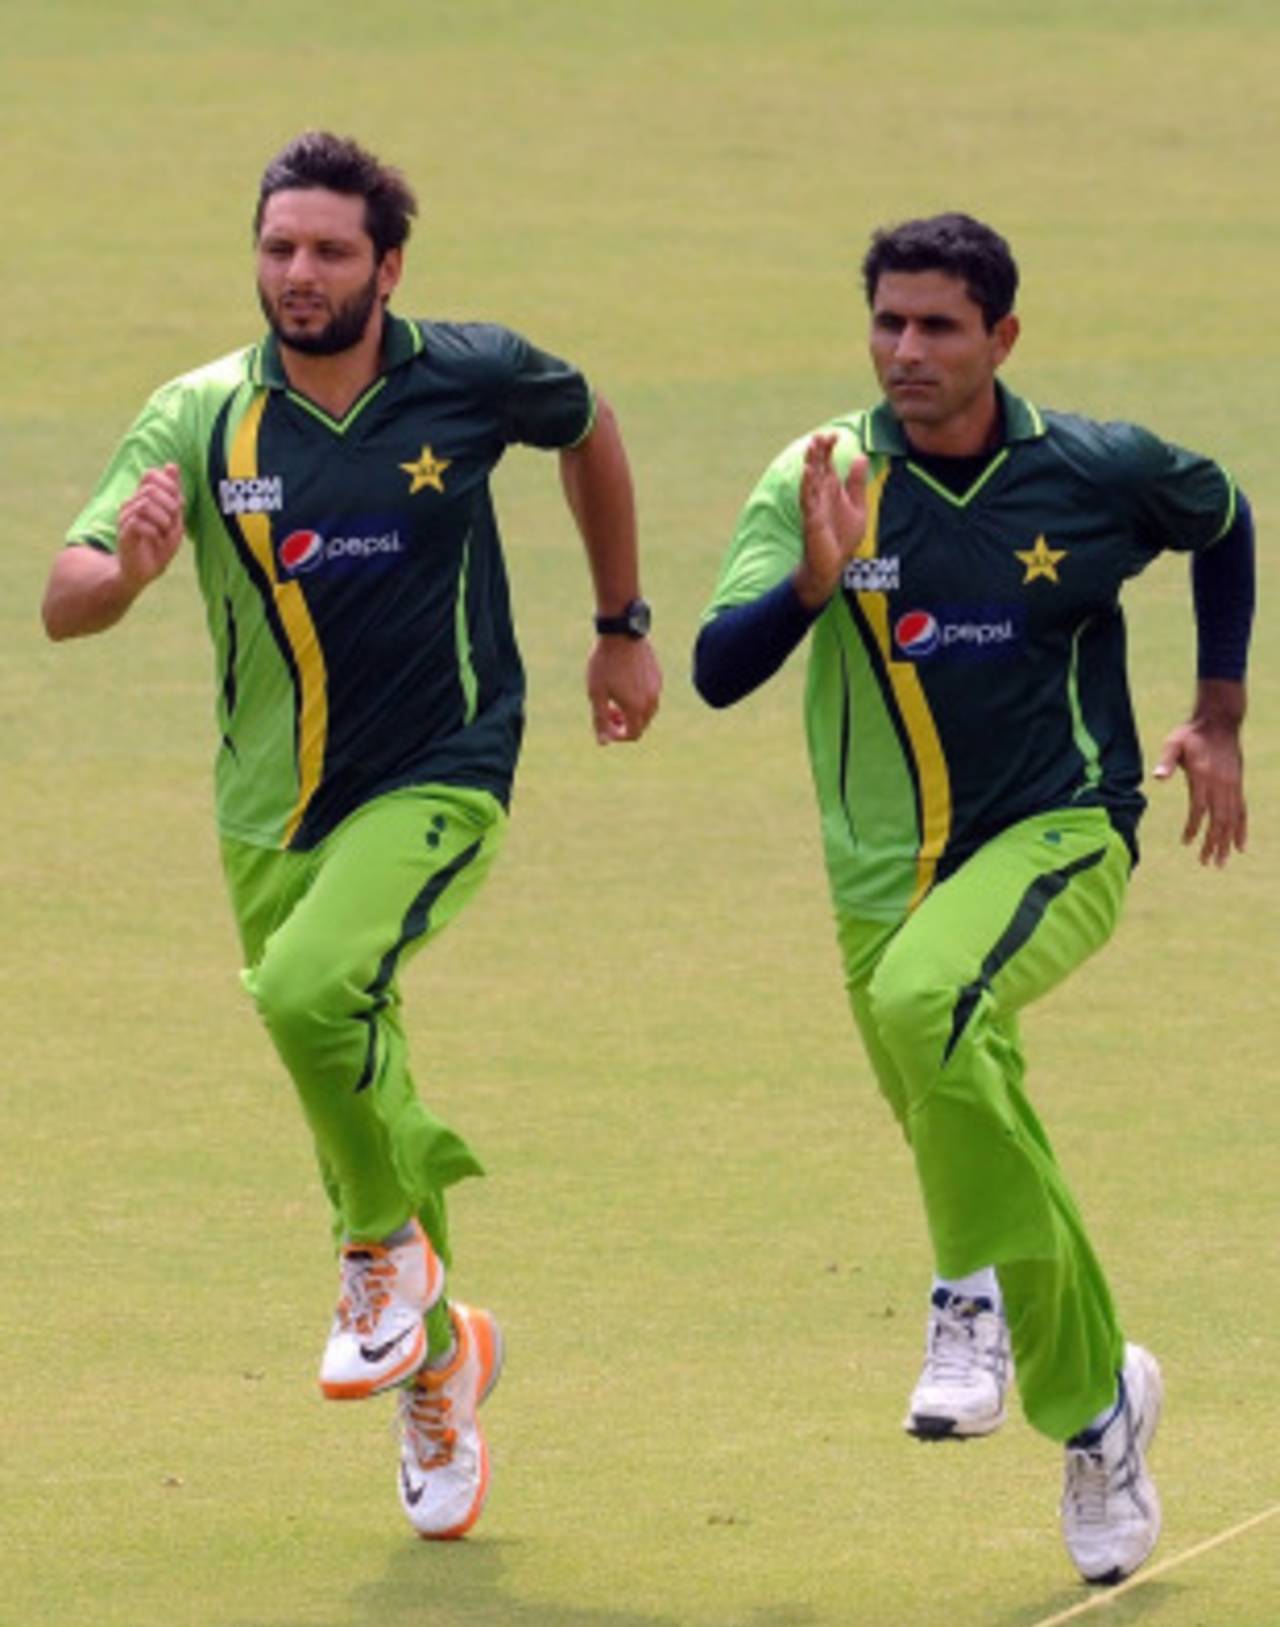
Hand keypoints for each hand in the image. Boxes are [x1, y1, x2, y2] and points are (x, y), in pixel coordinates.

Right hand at [117, 464, 184, 592]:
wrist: (145, 571)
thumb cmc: (160, 546)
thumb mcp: (174, 518)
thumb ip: (173, 493)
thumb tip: (171, 464)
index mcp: (143, 498)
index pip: (150, 475)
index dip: (168, 486)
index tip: (177, 504)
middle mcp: (131, 503)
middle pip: (150, 490)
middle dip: (169, 506)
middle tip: (172, 523)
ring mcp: (125, 517)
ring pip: (145, 504)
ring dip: (163, 520)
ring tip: (164, 533)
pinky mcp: (123, 533)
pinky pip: (138, 522)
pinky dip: (154, 531)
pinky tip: (155, 539)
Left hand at [586, 637, 661, 744]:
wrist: (621, 633)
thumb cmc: (605, 663)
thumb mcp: (596, 694)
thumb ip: (600, 720)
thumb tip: (603, 743)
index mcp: (636, 707)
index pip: (632, 735)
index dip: (617, 736)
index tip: (605, 725)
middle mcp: (651, 700)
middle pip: (641, 725)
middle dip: (624, 724)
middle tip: (608, 710)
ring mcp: (657, 687)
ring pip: (648, 711)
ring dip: (632, 711)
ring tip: (615, 696)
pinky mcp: (658, 675)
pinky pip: (651, 695)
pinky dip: (639, 698)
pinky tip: (624, 682)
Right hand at [795, 433, 867, 609]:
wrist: (833, 565)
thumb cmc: (842, 537)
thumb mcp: (857, 506)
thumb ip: (856, 483)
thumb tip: (861, 456)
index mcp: (831, 490)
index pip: (827, 463)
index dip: (828, 448)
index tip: (834, 434)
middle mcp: (820, 495)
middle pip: (817, 468)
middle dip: (818, 451)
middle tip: (820, 434)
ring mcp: (814, 507)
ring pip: (810, 480)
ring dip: (810, 463)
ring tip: (812, 447)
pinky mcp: (812, 520)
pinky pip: (808, 500)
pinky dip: (807, 486)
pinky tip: (807, 472)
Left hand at [1153, 716, 1246, 866]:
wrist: (1220, 722)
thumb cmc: (1192, 734)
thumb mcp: (1174, 743)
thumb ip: (1166, 761)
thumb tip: (1157, 777)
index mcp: (1204, 776)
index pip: (1200, 808)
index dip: (1195, 827)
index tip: (1187, 842)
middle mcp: (1222, 784)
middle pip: (1219, 820)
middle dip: (1213, 843)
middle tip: (1207, 863)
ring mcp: (1233, 786)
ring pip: (1233, 819)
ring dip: (1227, 842)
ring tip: (1222, 862)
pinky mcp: (1238, 785)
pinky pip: (1242, 811)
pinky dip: (1241, 829)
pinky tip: (1240, 846)